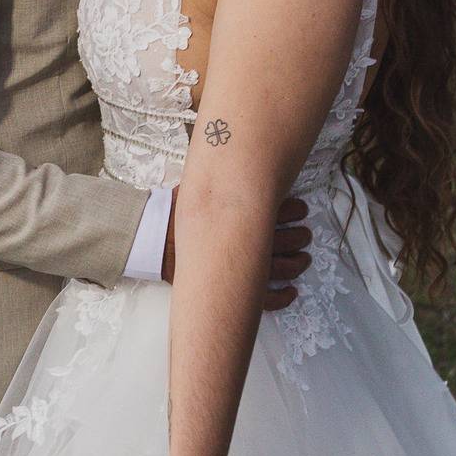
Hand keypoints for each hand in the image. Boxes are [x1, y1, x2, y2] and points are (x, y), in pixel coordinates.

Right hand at [161, 191, 310, 305]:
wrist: (151, 238)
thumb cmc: (174, 212)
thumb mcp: (199, 185)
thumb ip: (223, 179)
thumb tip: (236, 156)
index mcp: (241, 213)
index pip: (282, 209)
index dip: (297, 210)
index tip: (301, 210)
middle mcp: (246, 240)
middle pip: (289, 239)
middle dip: (301, 236)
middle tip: (304, 234)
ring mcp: (240, 268)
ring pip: (283, 268)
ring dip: (298, 264)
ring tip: (303, 259)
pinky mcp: (230, 288)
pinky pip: (264, 300)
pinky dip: (282, 298)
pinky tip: (291, 292)